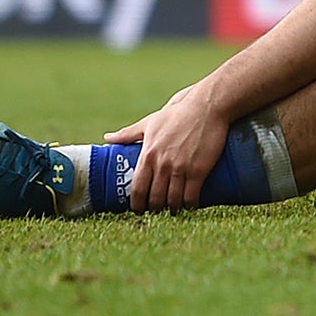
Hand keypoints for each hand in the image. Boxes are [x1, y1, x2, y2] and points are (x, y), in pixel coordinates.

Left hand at [106, 83, 228, 213]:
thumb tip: (107, 138)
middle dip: (155, 208)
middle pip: (154, 199)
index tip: (139, 209)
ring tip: (174, 209)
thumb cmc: (178, 113)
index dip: (137, 204)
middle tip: (159, 209)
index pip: (137, 189)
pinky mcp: (199, 170)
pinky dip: (189, 205)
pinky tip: (190, 205)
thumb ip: (128, 133)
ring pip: (172, 201)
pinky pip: (191, 197)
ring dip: (172, 209)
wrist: (207, 106)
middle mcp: (162, 164)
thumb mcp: (150, 123)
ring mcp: (180, 168)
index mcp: (148, 155)